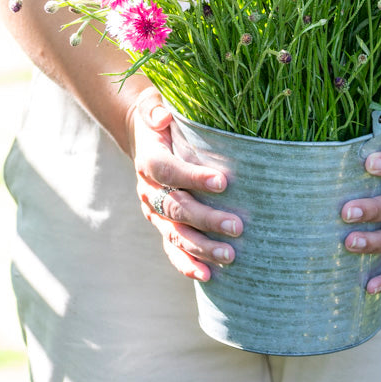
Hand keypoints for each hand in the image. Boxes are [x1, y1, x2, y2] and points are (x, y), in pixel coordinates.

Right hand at [130, 86, 242, 280]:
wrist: (142, 137)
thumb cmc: (159, 119)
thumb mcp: (152, 106)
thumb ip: (155, 109)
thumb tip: (163, 115)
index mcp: (149, 159)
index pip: (169, 170)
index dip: (193, 177)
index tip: (223, 182)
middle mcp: (148, 189)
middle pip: (176, 208)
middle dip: (207, 219)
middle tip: (238, 227)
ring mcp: (154, 211)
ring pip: (175, 233)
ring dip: (202, 247)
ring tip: (230, 256)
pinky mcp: (162, 224)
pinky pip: (172, 247)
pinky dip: (187, 263)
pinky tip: (207, 275)